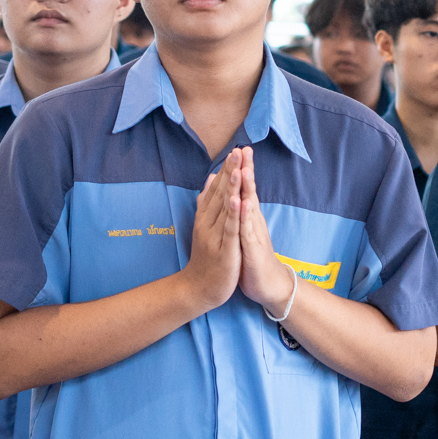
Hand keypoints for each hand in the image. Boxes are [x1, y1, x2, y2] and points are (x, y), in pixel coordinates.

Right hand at [182, 150, 242, 311]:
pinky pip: (229, 229)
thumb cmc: (207, 256)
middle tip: (238, 150)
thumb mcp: (207, 226)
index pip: (218, 189)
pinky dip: (234, 214)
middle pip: (221, 193)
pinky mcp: (224, 249)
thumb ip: (208, 202)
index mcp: (207, 217)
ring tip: (238, 168)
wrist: (199, 288)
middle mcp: (209, 223)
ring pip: (225, 208)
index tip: (236, 150)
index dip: (228, 170)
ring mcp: (215, 235)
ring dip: (232, 187)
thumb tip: (211, 178)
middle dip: (231, 172)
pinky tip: (238, 200)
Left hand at [235, 148, 296, 311]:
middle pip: (249, 191)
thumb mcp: (244, 232)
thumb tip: (237, 196)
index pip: (245, 189)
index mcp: (249, 217)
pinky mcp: (252, 248)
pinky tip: (244, 204)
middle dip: (247, 170)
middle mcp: (254, 222)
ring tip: (245, 169)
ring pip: (250, 207)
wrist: (268, 284)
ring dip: (248, 188)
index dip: (242, 169)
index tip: (240, 148)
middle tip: (245, 148)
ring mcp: (254, 234)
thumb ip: (241, 214)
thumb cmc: (253, 257)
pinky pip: (247, 230)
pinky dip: (245, 216)